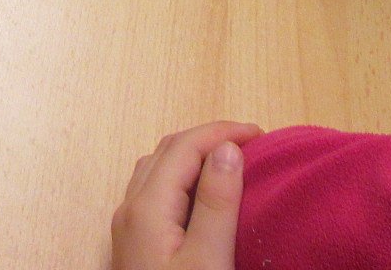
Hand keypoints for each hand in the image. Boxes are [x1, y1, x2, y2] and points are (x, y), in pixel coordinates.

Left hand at [110, 122, 260, 269]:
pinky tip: (206, 194)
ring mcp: (129, 225)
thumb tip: (227, 148)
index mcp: (146, 206)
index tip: (260, 135)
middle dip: (209, 139)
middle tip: (252, 147)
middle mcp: (130, 208)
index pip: (182, 147)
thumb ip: (216, 204)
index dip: (222, 132)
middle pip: (167, 152)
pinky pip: (158, 191)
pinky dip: (185, 178)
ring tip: (234, 164)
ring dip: (195, 156)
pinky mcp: (136, 241)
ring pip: (160, 169)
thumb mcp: (207, 259)